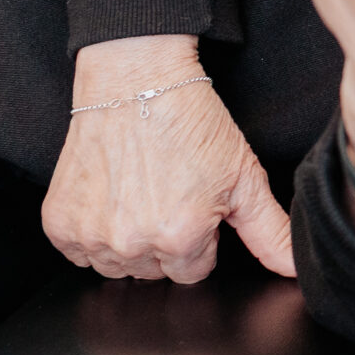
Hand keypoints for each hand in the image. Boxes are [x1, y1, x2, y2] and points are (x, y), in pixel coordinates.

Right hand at [43, 34, 296, 281]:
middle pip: (155, 271)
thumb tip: (294, 269)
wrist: (137, 82)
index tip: (195, 203)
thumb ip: (270, 232)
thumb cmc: (191, 123)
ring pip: (117, 266)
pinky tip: (112, 196)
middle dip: (165, 241)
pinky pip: (79, 253)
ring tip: (140, 192)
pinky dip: (94, 232)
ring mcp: (90, 235)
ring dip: (128, 240)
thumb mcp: (244, 177)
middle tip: (168, 192)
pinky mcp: (59, 223)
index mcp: (180, 237)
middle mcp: (131, 244)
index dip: (200, 237)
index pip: (194, 271)